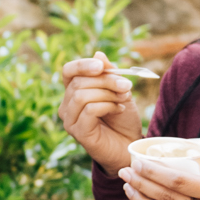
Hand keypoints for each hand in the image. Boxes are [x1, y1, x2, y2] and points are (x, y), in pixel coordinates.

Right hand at [58, 56, 144, 170]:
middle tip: (126, 86)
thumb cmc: (123, 119)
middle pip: (79, 82)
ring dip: (107, 93)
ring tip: (123, 99)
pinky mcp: (78, 133)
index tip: (101, 66)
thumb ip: (109, 74)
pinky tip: (118, 110)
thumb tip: (98, 54)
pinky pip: (88, 110)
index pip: (68, 71)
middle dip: (106, 80)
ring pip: (81, 95)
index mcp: (74, 92)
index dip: (83, 65)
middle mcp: (67, 106)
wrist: (131, 145)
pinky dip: (107, 106)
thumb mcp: (119, 91)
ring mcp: (70, 120)